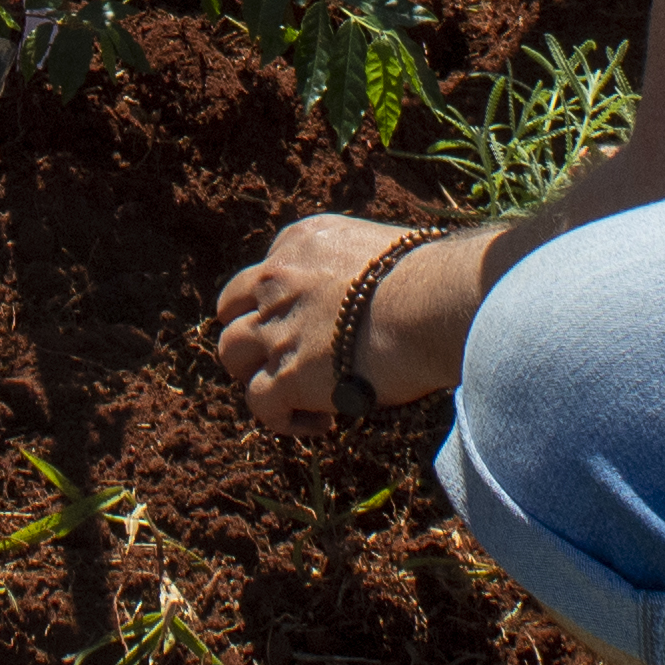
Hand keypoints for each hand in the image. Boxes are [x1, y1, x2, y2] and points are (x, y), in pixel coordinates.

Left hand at [209, 212, 465, 432]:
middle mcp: (278, 280)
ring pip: (230, 352)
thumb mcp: (382, 252)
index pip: (267, 274)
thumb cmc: (432, 281)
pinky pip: (259, 402)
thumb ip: (361, 271)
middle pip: (232, 308)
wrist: (433, 304)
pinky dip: (282, 418)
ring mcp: (277, 328)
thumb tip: (381, 299)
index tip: (317, 327)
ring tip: (296, 392)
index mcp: (300, 242)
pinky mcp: (285, 375)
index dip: (285, 306)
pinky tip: (321, 422)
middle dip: (253, 334)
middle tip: (288, 357)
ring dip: (257, 373)